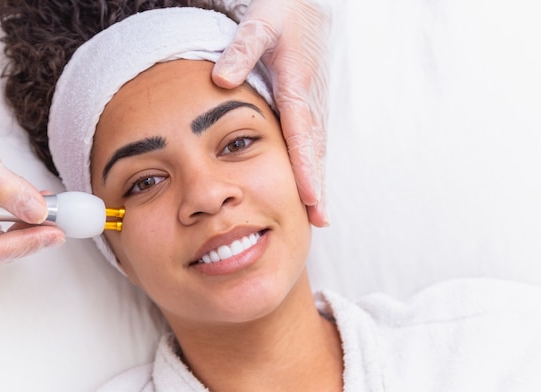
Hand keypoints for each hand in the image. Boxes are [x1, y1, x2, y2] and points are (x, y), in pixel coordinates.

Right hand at [0, 79, 64, 264]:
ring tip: (55, 213)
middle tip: (62, 226)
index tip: (56, 232)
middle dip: (31, 236)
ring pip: (1, 234)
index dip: (25, 244)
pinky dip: (25, 212)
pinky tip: (41, 201)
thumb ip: (3, 186)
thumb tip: (36, 213)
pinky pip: (3, 216)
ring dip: (31, 226)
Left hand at [212, 0, 330, 226]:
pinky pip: (313, 141)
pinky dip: (313, 166)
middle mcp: (310, 102)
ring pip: (316, 150)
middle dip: (317, 187)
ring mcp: (313, 105)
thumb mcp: (260, 23)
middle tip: (319, 220)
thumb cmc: (282, 13)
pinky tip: (310, 184)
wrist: (306, 4)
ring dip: (317, 181)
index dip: (305, 169)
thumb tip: (221, 80)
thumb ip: (242, 50)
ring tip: (317, 214)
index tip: (308, 198)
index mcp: (296, 87)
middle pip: (314, 152)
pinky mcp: (311, 105)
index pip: (301, 136)